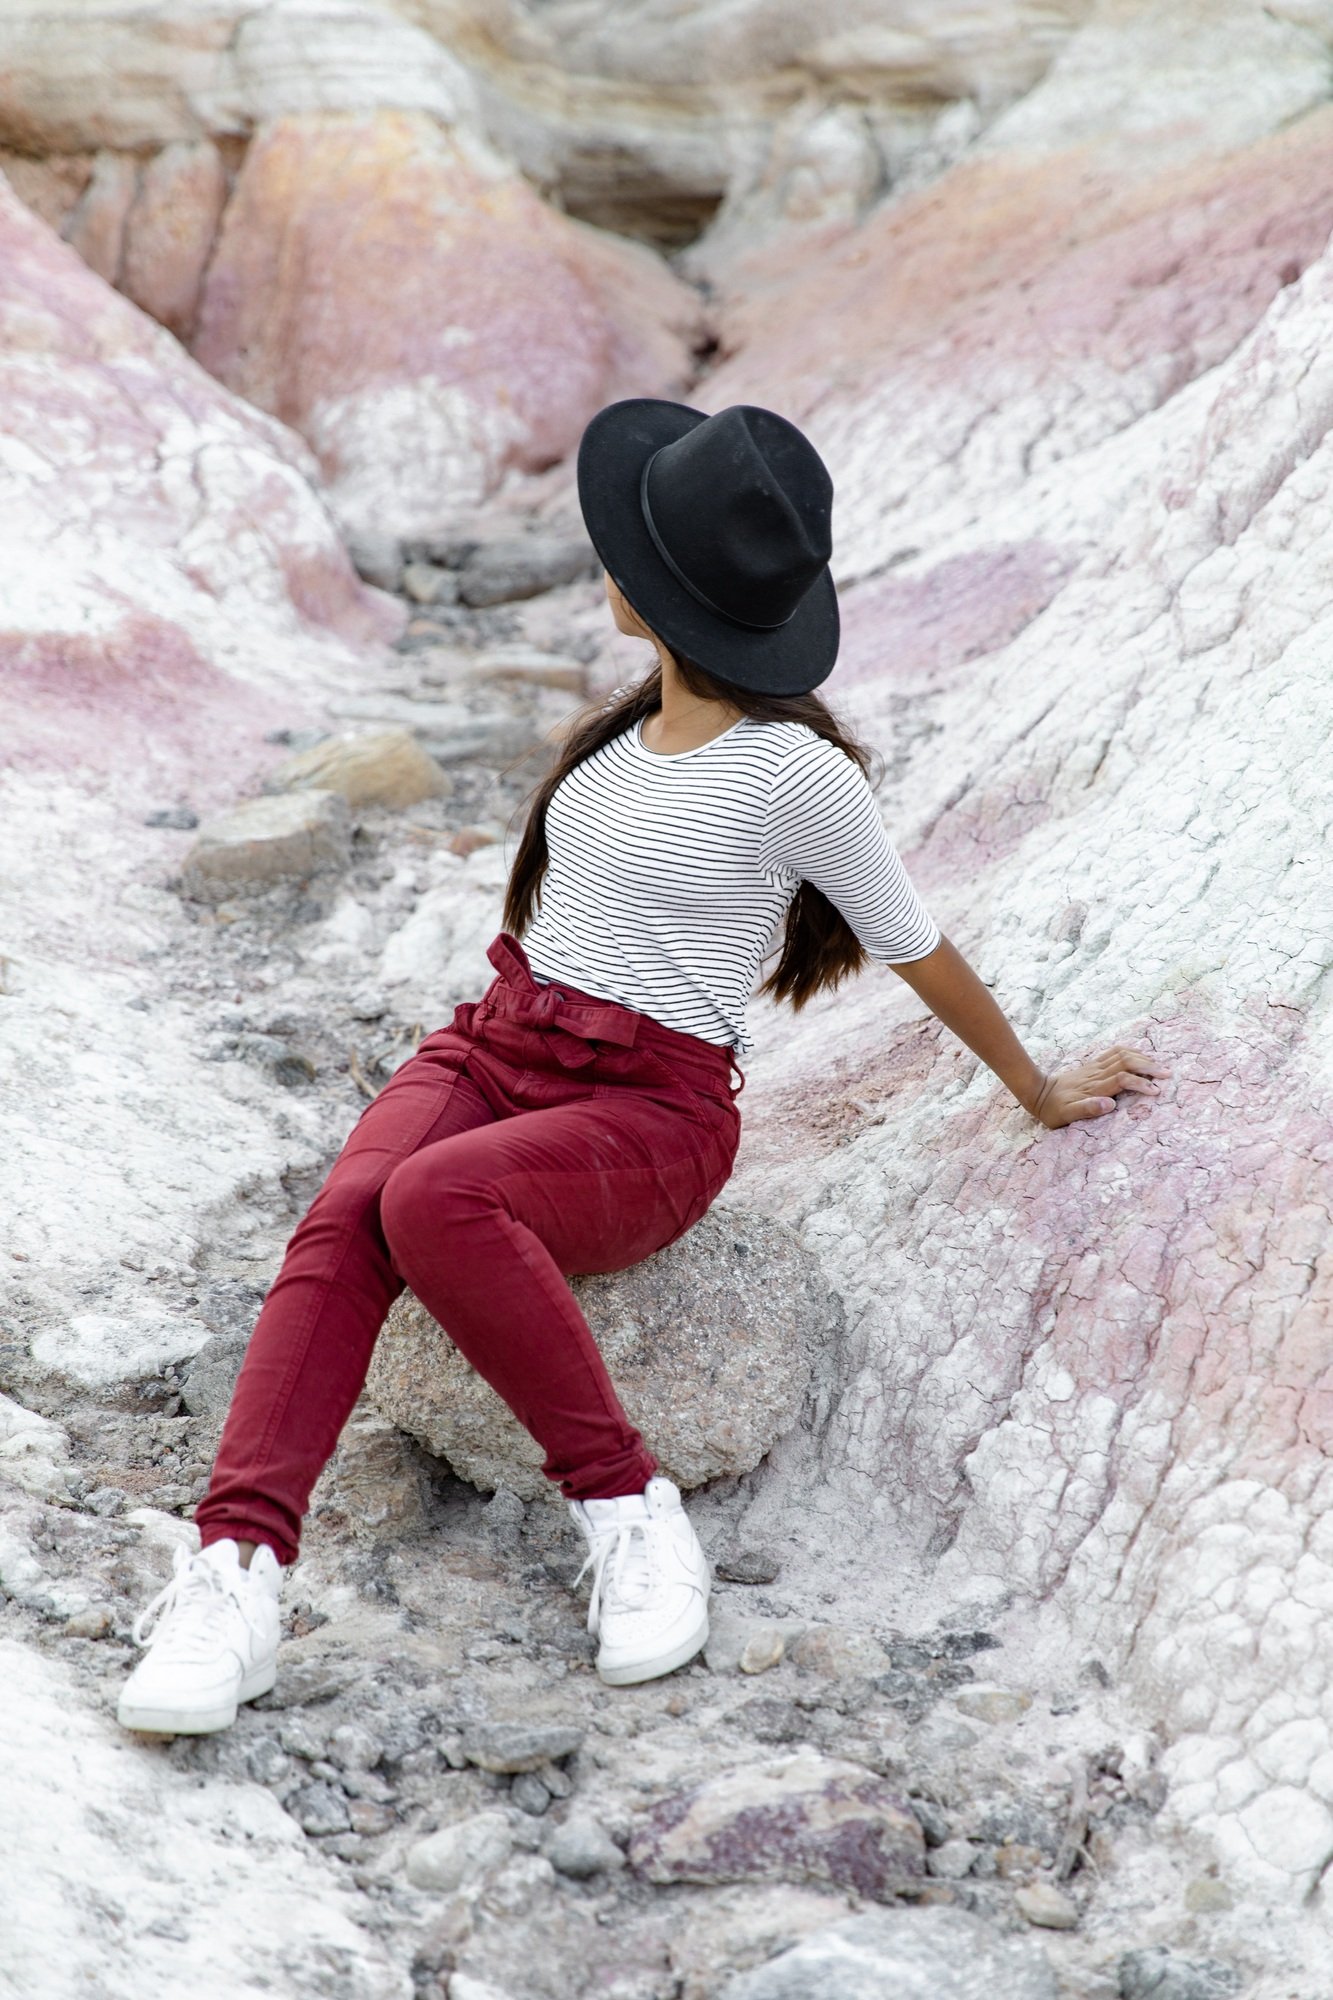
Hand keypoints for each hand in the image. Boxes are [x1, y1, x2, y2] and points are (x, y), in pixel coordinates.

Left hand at [1027, 1045, 1170, 1128]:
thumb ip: (1087, 1109)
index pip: (1122, 1080)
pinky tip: (1141, 1056)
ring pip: (1122, 1054)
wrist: (1039, 1093)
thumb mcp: (1066, 1115)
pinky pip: (1115, 1052)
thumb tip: (1109, 1105)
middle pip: (1126, 1062)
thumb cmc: (1054, 1110)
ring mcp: (1095, 1067)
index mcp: (1093, 1088)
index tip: (1156, 1091)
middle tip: (1168, 1074)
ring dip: (1143, 1057)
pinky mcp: (1093, 1064)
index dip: (1140, 1083)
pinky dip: (1131, 1051)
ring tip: (1160, 1065)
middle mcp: (1096, 1074)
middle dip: (1148, 1066)